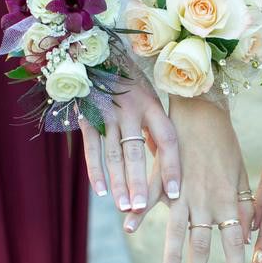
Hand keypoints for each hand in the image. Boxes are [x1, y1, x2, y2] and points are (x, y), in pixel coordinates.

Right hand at [79, 79, 179, 212]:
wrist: (95, 54)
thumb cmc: (128, 80)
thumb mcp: (148, 96)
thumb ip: (155, 126)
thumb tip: (163, 159)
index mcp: (152, 104)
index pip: (166, 140)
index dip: (171, 167)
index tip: (175, 193)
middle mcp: (130, 109)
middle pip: (136, 152)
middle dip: (139, 182)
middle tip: (141, 208)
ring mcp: (107, 114)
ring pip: (114, 154)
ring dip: (119, 182)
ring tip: (124, 207)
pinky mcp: (87, 117)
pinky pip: (92, 148)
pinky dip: (95, 171)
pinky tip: (102, 191)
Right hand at [124, 97, 253, 262]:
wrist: (204, 111)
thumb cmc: (225, 143)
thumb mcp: (241, 175)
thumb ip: (243, 205)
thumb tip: (249, 234)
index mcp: (226, 200)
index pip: (235, 243)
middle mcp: (204, 201)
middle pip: (202, 245)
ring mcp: (181, 190)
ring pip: (176, 230)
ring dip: (172, 257)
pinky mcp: (163, 177)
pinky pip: (150, 198)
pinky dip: (138, 212)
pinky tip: (128, 228)